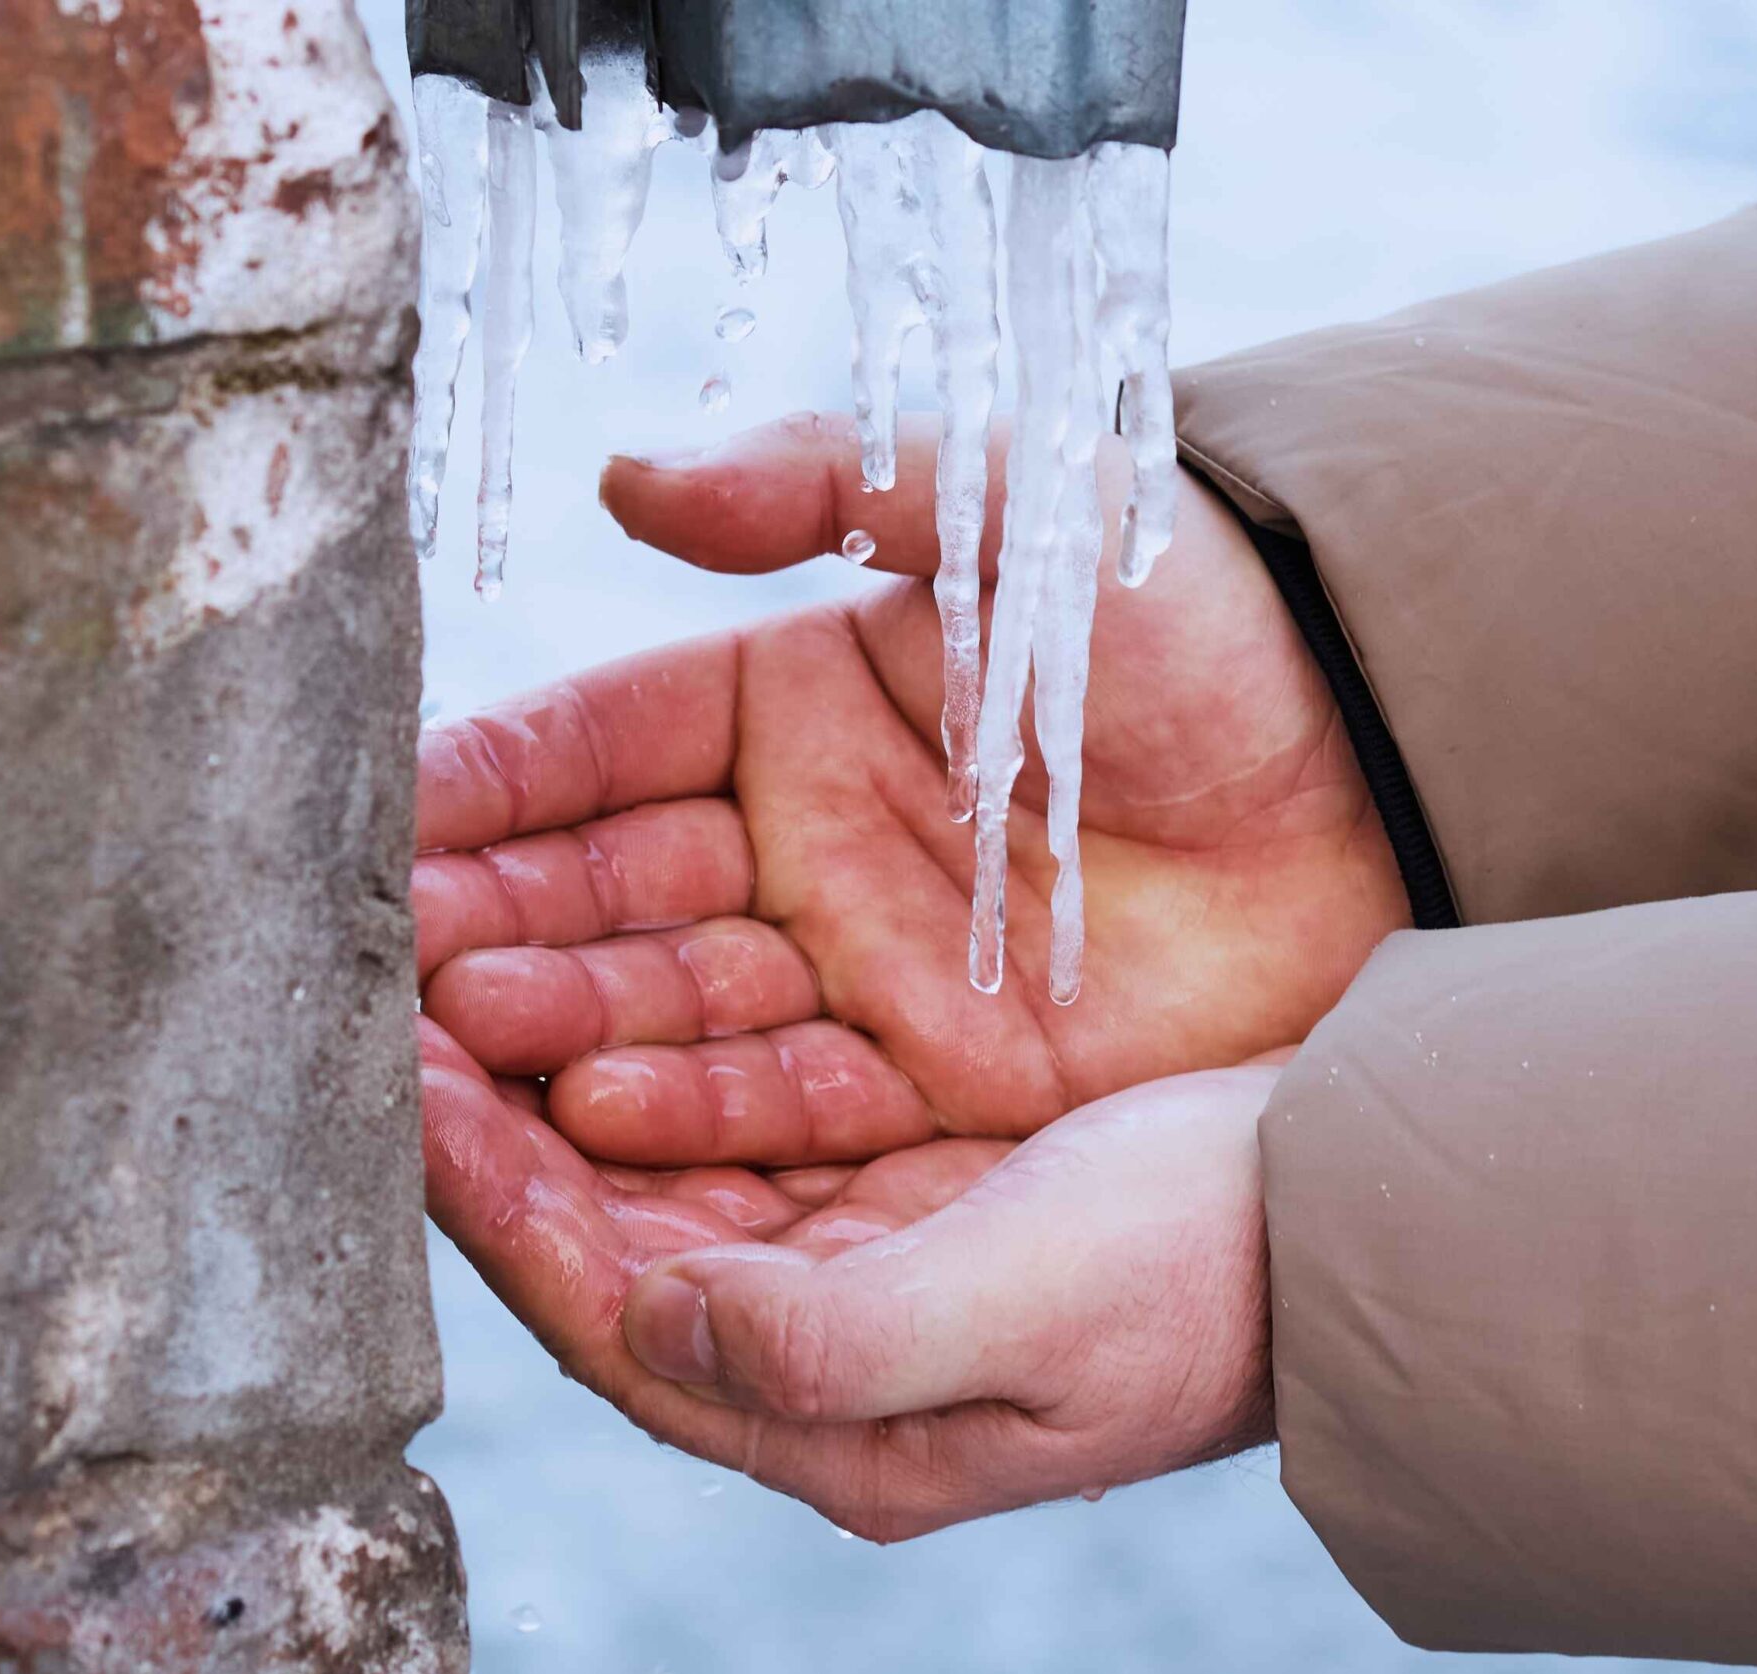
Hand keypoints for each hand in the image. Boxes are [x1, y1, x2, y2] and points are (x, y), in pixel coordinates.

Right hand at [414, 411, 1402, 1169]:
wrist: (1372, 775)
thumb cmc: (1190, 617)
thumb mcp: (1014, 504)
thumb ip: (832, 479)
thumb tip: (633, 475)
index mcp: (792, 704)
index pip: (601, 746)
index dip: (493, 782)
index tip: (384, 817)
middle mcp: (804, 847)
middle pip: (611, 896)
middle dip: (496, 927)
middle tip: (392, 958)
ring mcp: (863, 972)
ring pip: (675, 1012)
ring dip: (567, 1028)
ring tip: (459, 1039)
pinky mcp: (936, 1081)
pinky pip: (786, 1110)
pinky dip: (693, 1115)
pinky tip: (598, 1110)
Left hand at [424, 1008, 1279, 1538]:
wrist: (1348, 1217)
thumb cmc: (1214, 1271)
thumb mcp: (1032, 1309)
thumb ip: (840, 1337)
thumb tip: (659, 1319)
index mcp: (850, 1423)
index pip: (621, 1321)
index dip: (506, 1210)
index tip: (408, 1093)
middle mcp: (834, 1360)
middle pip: (619, 1252)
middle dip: (504, 1142)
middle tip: (396, 1016)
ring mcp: (867, 1276)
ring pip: (667, 1186)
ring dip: (566, 1094)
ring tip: (471, 986)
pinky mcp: (903, 1197)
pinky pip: (742, 1135)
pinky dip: (665, 1068)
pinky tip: (613, 996)